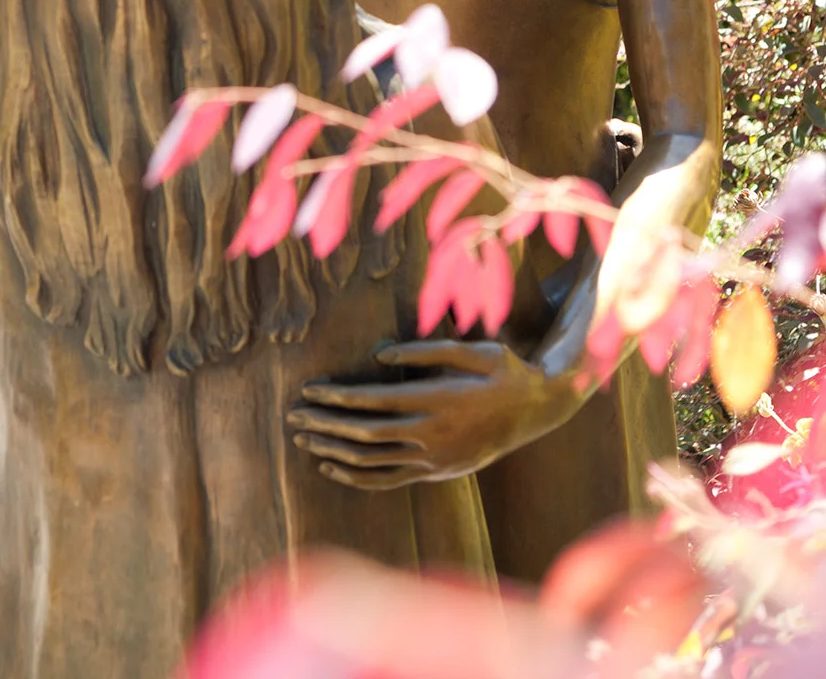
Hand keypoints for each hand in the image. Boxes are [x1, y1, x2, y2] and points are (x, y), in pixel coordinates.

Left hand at [287, 338, 579, 489]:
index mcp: (438, 401)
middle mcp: (432, 435)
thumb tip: (380, 355)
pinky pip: (388, 480)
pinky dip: (356, 477)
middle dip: (324, 424)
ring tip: (303, 440)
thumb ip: (426, 351)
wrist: (537, 411)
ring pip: (372, 461)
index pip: (373, 402)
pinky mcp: (437, 473)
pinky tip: (332, 468)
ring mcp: (434, 460)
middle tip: (293, 416)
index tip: (309, 390)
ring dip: (333, 450)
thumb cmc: (504, 369)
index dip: (337, 397)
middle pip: (364, 433)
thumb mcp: (474, 349)